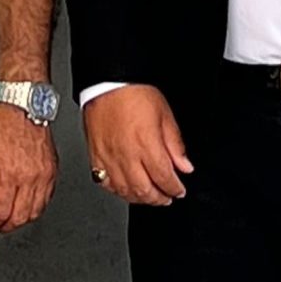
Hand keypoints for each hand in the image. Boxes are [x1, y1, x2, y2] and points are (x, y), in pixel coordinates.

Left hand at [0, 101, 56, 234]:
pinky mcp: (52, 171)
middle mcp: (30, 177)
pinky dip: (34, 208)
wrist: (22, 103)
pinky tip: (23, 205)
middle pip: (18, 218)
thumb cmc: (0, 121)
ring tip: (7, 216)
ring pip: (34, 212)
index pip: (0, 213)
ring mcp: (44, 175)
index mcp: (9, 173)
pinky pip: (46, 200)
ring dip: (19, 220)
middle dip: (3, 226)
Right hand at [84, 84, 193, 205]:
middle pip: (145, 190)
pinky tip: (126, 188)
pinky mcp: (95, 157)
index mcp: (146, 144)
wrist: (107, 83)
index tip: (179, 190)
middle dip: (160, 198)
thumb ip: (175, 144)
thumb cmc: (134, 93)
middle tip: (167, 197)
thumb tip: (184, 166)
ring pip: (125, 191)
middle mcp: (127, 155)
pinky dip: (118, 190)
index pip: (164, 178)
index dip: (175, 189)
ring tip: (150, 196)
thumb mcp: (165, 115)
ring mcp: (109, 158)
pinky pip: (105, 183)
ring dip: (140, 198)